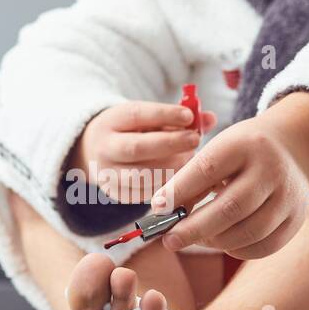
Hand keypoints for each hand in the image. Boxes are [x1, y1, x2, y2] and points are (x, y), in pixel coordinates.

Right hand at [71, 101, 217, 203]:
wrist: (97, 152)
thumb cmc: (135, 131)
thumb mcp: (149, 118)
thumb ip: (179, 118)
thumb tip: (210, 119)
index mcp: (112, 121)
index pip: (137, 115)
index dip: (164, 115)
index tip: (189, 116)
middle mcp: (105, 148)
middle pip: (137, 148)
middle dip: (170, 144)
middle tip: (195, 140)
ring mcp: (108, 174)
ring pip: (142, 175)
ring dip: (171, 169)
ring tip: (191, 161)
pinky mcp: (117, 194)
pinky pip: (145, 194)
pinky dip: (167, 187)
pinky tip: (183, 179)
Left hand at [149, 116, 308, 258]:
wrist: (292, 149)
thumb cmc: (243, 153)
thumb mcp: (219, 151)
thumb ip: (193, 179)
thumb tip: (166, 213)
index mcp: (245, 145)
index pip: (208, 169)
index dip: (180, 191)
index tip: (157, 208)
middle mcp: (271, 170)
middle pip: (230, 208)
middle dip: (194, 229)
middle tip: (169, 241)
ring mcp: (288, 196)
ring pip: (247, 232)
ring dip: (215, 242)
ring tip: (197, 239)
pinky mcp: (296, 219)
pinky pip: (263, 246)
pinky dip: (237, 250)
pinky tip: (223, 243)